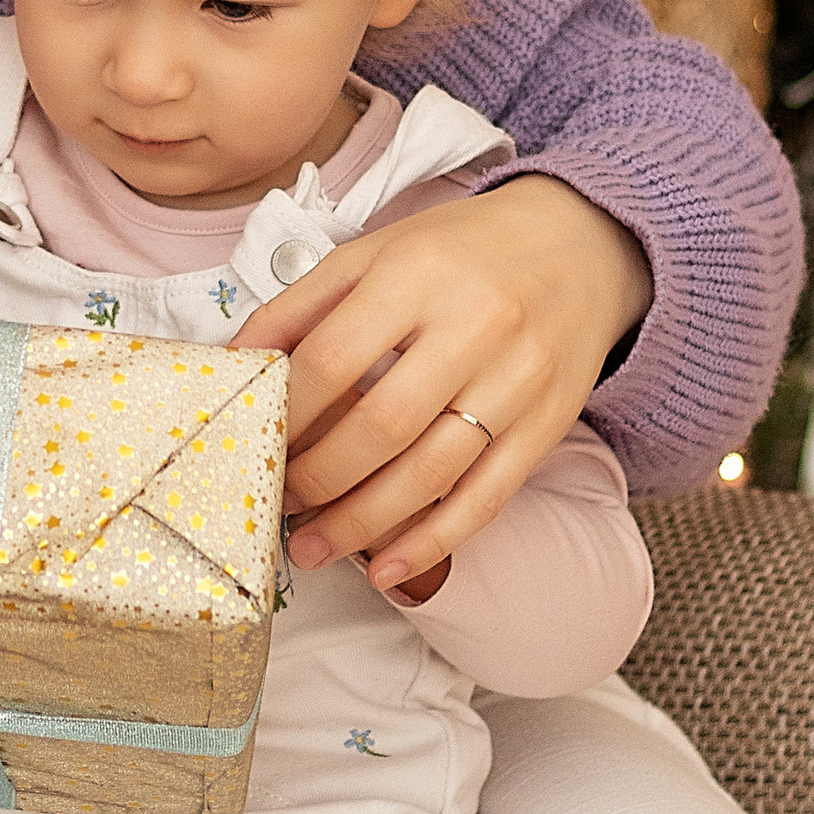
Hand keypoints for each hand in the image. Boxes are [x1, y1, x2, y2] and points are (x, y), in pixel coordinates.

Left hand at [231, 177, 650, 593]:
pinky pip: (488, 495)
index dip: (286, 413)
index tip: (256, 443)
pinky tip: (388, 568)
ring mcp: (518, 379)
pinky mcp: (550, 422)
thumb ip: (301, 305)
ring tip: (313, 548)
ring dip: (363, 524)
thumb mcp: (374, 253)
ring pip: (432, 472)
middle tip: (280, 504)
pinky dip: (434, 540)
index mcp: (416, 275)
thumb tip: (234, 361)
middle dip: (319, 479)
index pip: (333, 358)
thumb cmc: (460, 252)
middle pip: (382, 425)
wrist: (579, 245)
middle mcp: (474, 326)